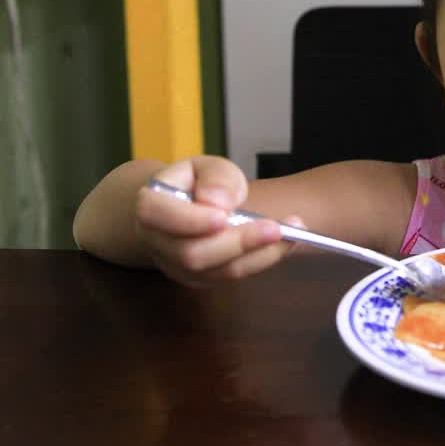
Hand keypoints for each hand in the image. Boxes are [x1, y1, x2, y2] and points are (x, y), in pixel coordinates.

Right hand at [133, 156, 299, 286]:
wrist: (184, 208)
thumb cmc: (195, 183)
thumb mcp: (205, 166)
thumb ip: (215, 177)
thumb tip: (219, 202)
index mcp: (150, 206)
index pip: (157, 215)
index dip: (189, 220)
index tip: (223, 217)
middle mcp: (158, 242)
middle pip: (192, 253)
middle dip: (238, 242)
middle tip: (278, 227)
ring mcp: (178, 267)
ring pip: (218, 271)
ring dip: (260, 254)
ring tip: (294, 232)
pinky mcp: (202, 279)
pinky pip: (234, 276)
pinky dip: (264, 260)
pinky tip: (287, 242)